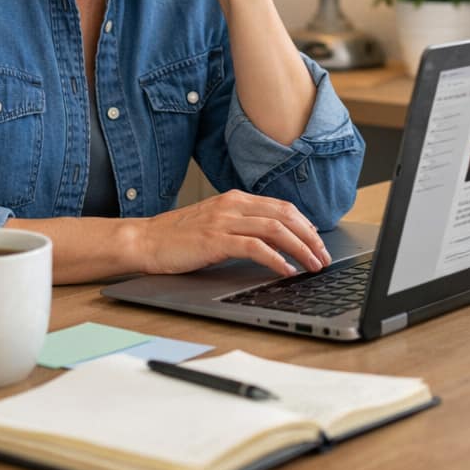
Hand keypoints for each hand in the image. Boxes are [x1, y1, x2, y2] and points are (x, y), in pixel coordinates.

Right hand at [137, 190, 332, 276]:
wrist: (145, 241)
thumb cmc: (180, 237)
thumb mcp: (217, 223)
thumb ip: (243, 225)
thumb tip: (276, 240)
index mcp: (237, 199)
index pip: (283, 207)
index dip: (306, 225)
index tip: (318, 242)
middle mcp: (234, 205)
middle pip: (286, 216)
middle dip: (310, 238)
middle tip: (324, 257)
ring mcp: (225, 220)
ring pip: (276, 229)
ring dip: (300, 249)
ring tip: (313, 265)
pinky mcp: (216, 240)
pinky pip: (255, 247)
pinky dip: (276, 259)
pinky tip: (286, 271)